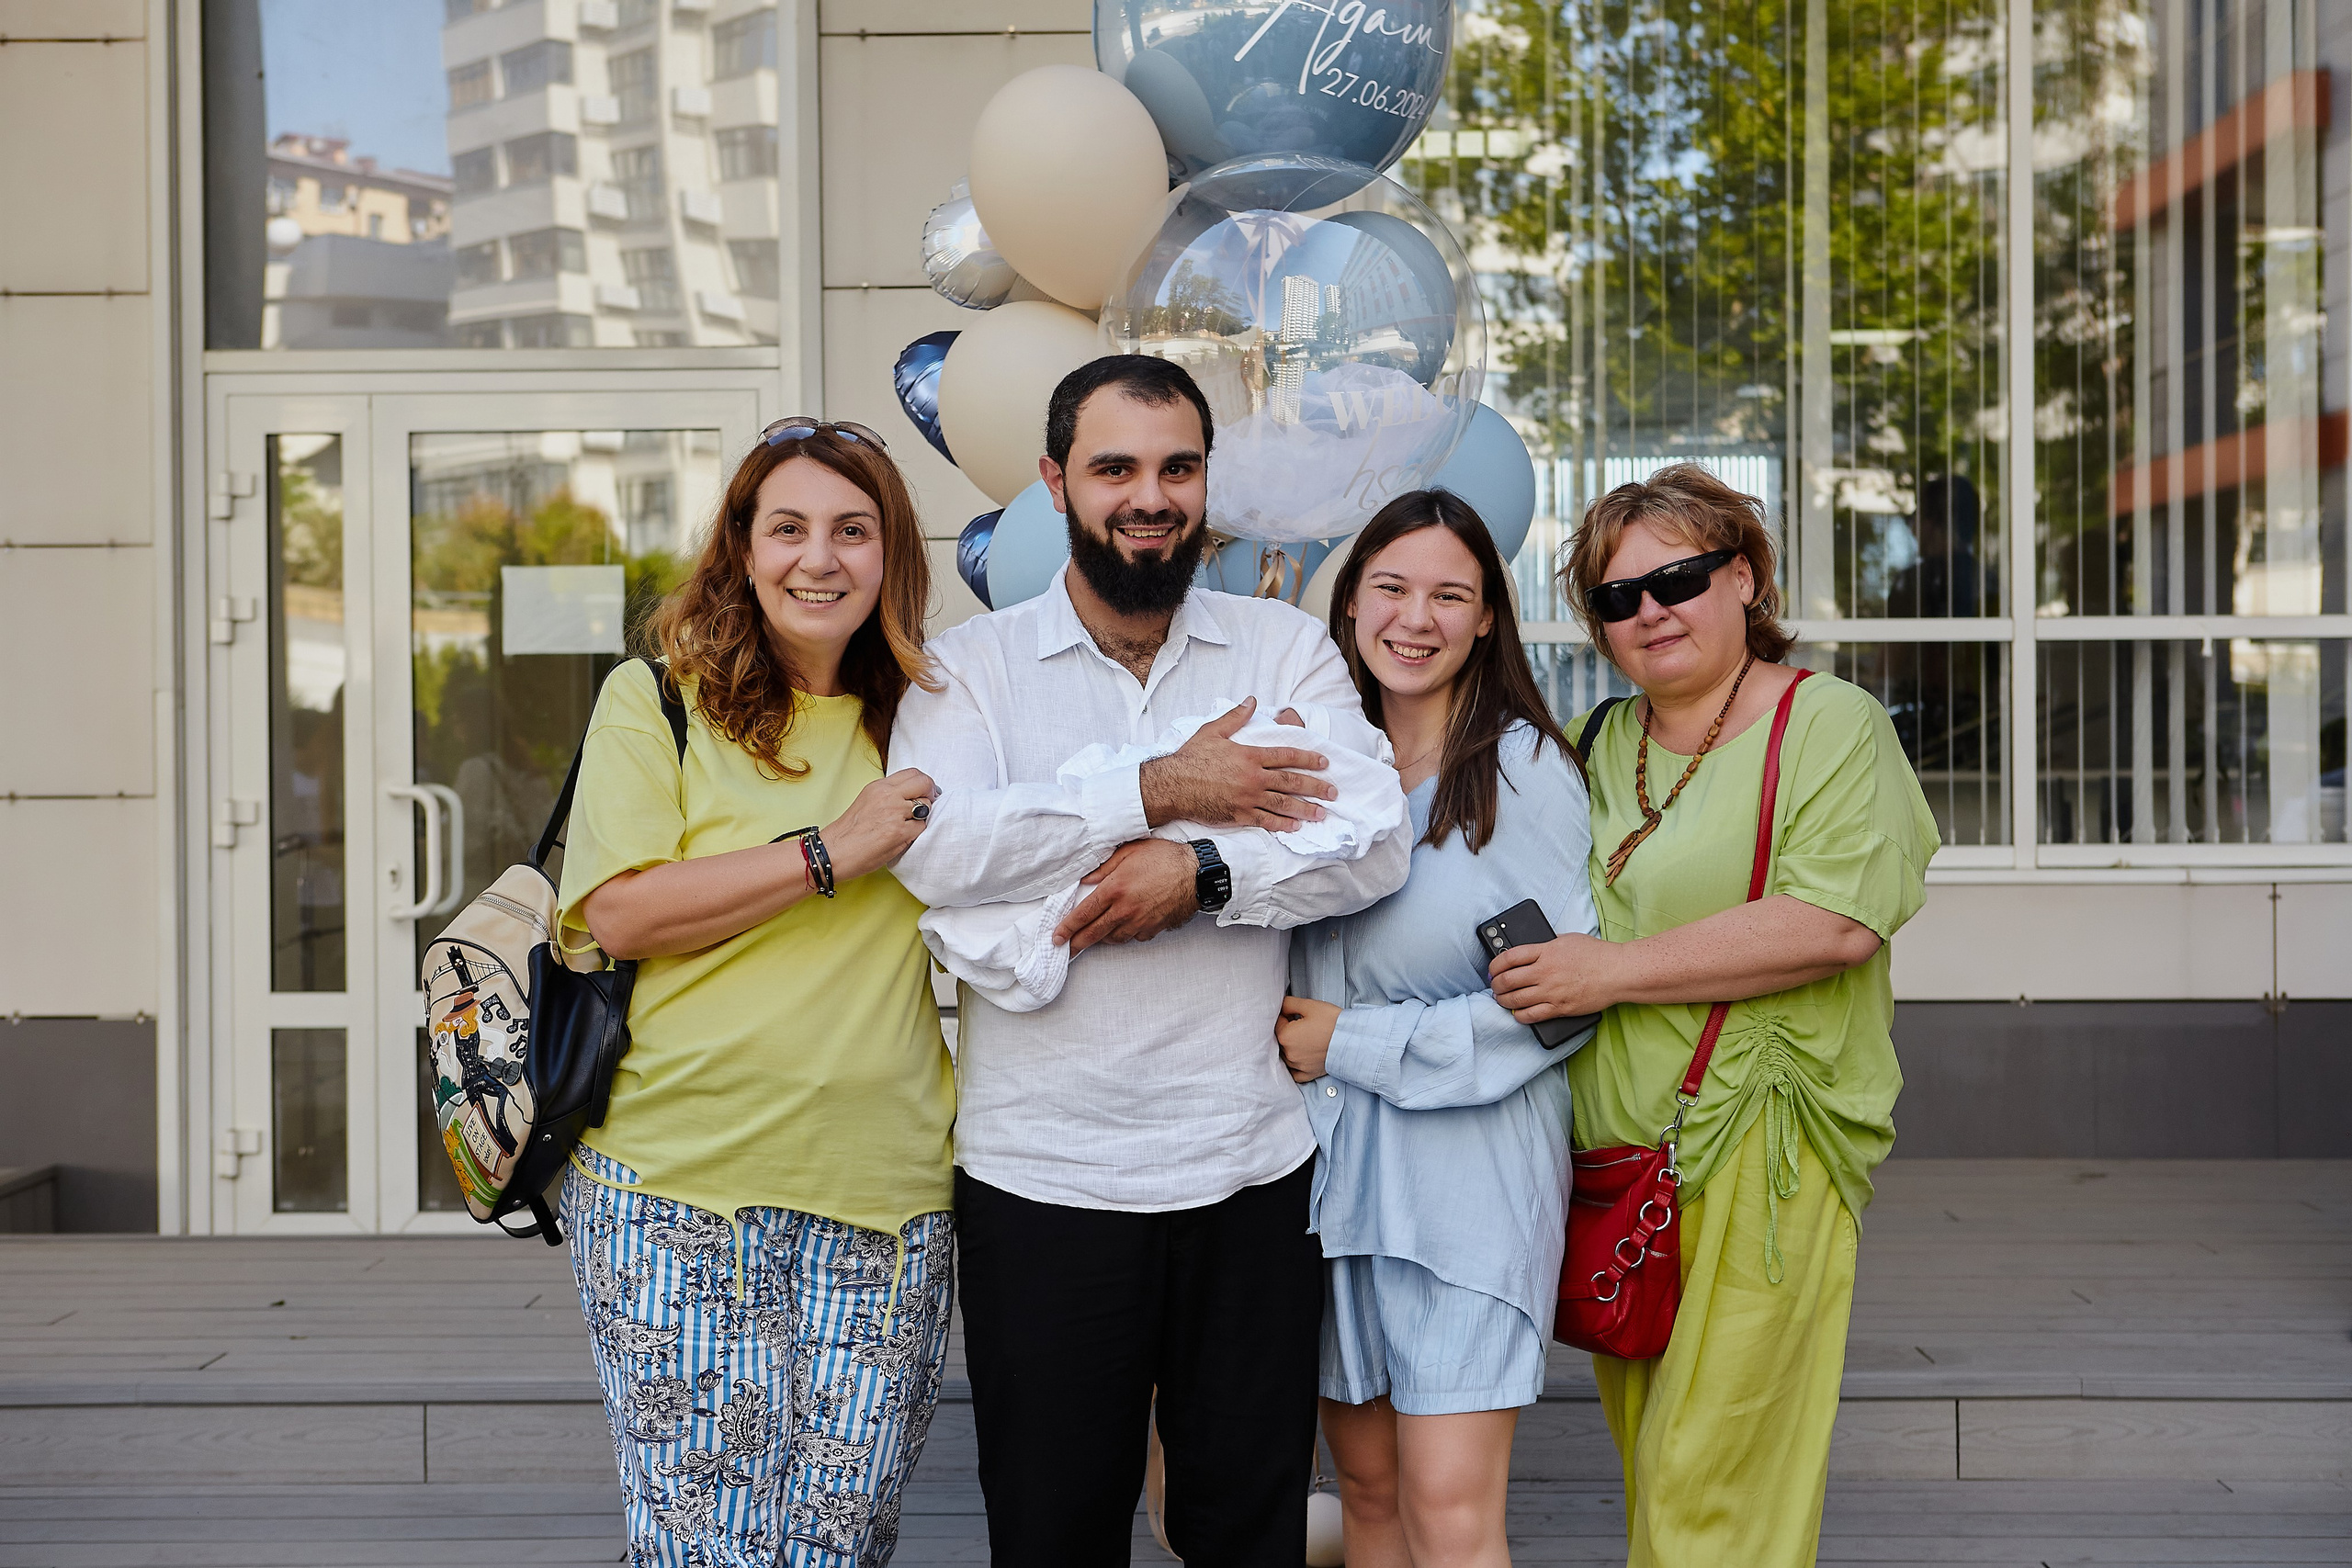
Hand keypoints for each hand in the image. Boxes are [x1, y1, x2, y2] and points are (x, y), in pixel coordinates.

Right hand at [819, 769, 937, 882]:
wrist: (833, 852)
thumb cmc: (848, 832)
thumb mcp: (867, 801)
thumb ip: (888, 795)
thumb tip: (912, 795)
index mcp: (879, 786)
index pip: (912, 773)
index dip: (924, 783)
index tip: (924, 793)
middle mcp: (888, 795)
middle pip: (924, 783)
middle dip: (931, 793)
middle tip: (927, 805)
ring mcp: (894, 812)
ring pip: (926, 806)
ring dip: (923, 817)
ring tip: (909, 825)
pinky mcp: (899, 832)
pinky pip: (922, 827)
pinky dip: (917, 833)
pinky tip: (903, 837)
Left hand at [1053, 838, 1198, 953]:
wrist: (1196, 872)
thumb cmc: (1164, 857)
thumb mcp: (1129, 851)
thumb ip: (1103, 867)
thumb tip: (1086, 880)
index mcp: (1114, 889)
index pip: (1083, 914)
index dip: (1067, 928)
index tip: (1057, 937)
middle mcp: (1125, 910)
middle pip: (1094, 933)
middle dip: (1077, 943)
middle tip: (1067, 949)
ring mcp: (1140, 922)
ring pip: (1114, 938)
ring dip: (1102, 938)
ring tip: (1095, 936)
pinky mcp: (1154, 928)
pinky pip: (1134, 937)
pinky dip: (1126, 934)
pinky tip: (1124, 928)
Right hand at [1139, 698, 1335, 831]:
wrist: (1172, 786)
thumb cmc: (1190, 757)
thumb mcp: (1212, 731)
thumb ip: (1235, 716)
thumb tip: (1251, 699)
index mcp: (1250, 756)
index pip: (1287, 756)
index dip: (1308, 759)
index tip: (1324, 763)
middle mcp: (1253, 778)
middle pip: (1292, 782)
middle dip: (1316, 787)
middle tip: (1333, 791)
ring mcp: (1248, 799)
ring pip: (1284, 804)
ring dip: (1305, 809)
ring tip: (1322, 813)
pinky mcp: (1239, 815)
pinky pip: (1266, 821)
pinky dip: (1282, 824)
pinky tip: (1295, 826)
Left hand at [1275, 995, 1338, 1081]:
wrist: (1352, 1040)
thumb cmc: (1331, 1022)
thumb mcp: (1309, 1005)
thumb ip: (1289, 1004)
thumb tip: (1281, 1006)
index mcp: (1285, 1036)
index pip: (1277, 1022)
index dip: (1286, 1015)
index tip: (1296, 1014)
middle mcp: (1288, 1054)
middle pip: (1281, 1040)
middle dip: (1289, 1031)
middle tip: (1304, 1026)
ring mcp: (1298, 1066)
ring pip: (1286, 1056)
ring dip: (1292, 1047)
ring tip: (1307, 1039)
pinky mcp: (1308, 1074)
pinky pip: (1295, 1073)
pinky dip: (1296, 1066)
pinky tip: (1302, 1058)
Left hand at [1489, 933, 1616, 1022]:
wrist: (1618, 972)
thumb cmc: (1596, 954)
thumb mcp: (1566, 940)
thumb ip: (1545, 946)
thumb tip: (1529, 952)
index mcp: (1545, 951)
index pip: (1508, 957)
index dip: (1494, 964)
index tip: (1492, 969)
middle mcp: (1545, 971)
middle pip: (1507, 980)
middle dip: (1496, 985)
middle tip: (1495, 986)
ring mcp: (1552, 991)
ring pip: (1516, 1000)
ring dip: (1503, 1001)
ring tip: (1501, 999)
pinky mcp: (1560, 1008)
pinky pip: (1531, 1015)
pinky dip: (1519, 1015)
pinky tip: (1517, 1013)